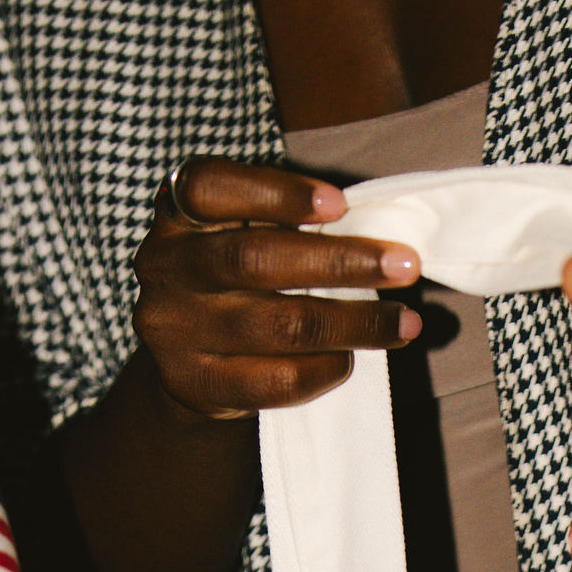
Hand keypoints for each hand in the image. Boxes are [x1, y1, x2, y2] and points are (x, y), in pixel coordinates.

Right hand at [134, 161, 422, 424]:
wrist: (184, 365)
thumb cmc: (233, 283)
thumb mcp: (238, 236)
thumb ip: (283, 225)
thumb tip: (377, 237)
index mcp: (177, 215)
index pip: (210, 188)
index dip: (275, 192)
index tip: (339, 204)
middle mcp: (167, 267)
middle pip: (254, 259)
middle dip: (341, 261)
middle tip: (405, 266)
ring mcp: (174, 329)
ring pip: (277, 325)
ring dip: (354, 322)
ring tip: (404, 321)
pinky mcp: (196, 384)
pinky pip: (275, 380)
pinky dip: (325, 369)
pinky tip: (350, 358)